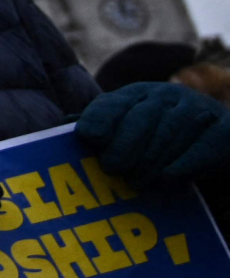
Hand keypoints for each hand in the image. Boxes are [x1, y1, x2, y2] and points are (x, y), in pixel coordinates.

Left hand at [78, 83, 229, 187]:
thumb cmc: (161, 141)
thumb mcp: (131, 130)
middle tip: (112, 169)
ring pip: (170, 133)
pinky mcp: (225, 129)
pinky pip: (203, 145)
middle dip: (125, 145)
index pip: (113, 103)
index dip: (101, 118)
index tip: (89, 138)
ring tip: (138, 183)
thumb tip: (64, 125)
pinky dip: (184, 164)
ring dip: (152, 162)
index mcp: (137, 95)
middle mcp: (167, 96)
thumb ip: (103, 126)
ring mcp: (198, 109)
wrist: (215, 142)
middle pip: (142, 118)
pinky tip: (169, 180)